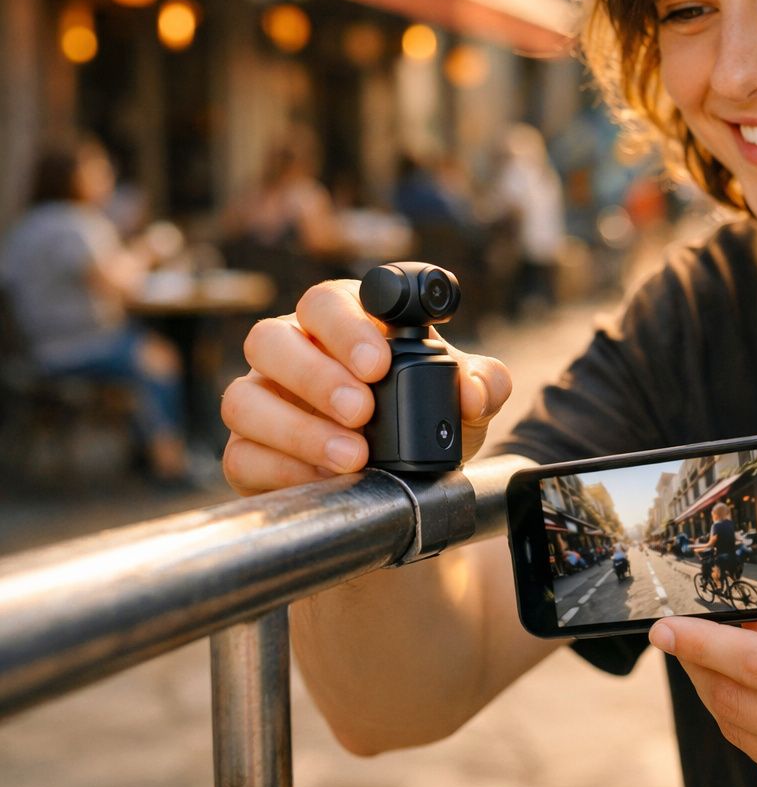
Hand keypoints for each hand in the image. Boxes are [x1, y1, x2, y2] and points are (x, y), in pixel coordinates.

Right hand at [221, 279, 511, 494]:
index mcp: (344, 323)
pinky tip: (328, 479)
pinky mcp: (249, 453)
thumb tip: (471, 391)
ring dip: (298, 428)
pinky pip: (243, 456)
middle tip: (362, 410)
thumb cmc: (427, 421)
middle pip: (270, 339)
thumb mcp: (466, 401)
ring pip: (244, 399)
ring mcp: (264, 402)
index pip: (327, 301)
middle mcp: (293, 354)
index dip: (347, 327)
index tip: (379, 363)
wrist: (409, 485)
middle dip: (316, 375)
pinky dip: (285, 470)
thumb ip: (484, 384)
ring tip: (353, 455)